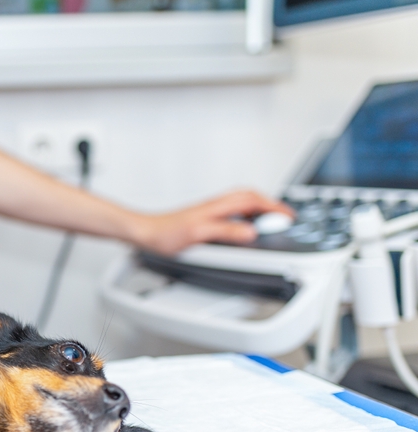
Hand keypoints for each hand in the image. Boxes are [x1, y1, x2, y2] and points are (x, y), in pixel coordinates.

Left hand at [132, 190, 293, 254]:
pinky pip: (232, 211)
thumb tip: (250, 233)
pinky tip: (243, 226)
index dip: (274, 208)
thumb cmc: (164, 233)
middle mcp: (215, 205)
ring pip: (241, 202)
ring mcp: (210, 210)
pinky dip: (245, 214)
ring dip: (258, 207)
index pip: (254, 200)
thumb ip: (225, 232)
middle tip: (283, 216)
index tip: (288, 218)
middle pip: (250, 197)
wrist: (144, 232)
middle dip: (270, 204)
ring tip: (269, 220)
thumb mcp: (198, 235)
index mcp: (218, 206)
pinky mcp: (204, 217)